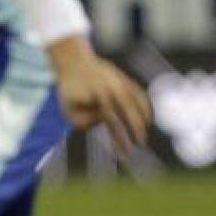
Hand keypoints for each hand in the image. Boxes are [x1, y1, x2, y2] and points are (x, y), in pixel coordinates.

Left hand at [47, 36, 151, 157]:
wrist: (73, 61)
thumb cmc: (69, 89)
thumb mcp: (67, 109)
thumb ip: (82, 121)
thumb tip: (102, 121)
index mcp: (99, 97)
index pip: (113, 124)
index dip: (120, 141)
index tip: (125, 154)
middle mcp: (113, 89)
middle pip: (130, 113)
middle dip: (136, 129)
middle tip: (140, 144)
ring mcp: (121, 81)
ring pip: (139, 102)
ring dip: (144, 118)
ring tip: (145, 131)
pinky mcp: (124, 78)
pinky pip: (140, 93)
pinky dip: (146, 105)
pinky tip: (148, 117)